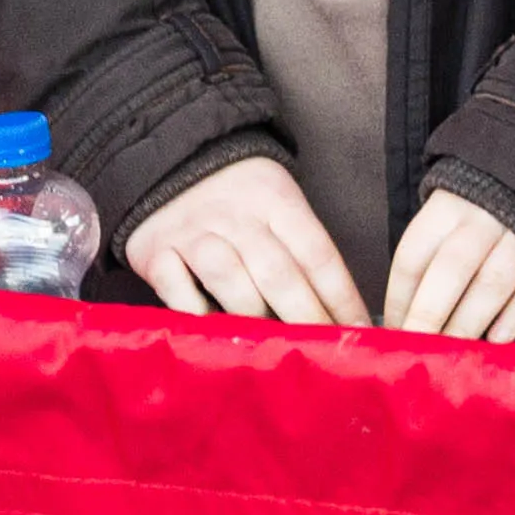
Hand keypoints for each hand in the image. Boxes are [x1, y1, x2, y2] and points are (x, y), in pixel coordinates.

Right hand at [122, 154, 367, 325]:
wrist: (172, 163)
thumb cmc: (239, 195)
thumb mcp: (277, 203)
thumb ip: (299, 248)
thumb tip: (337, 308)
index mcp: (278, 202)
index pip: (317, 253)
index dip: (340, 296)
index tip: (357, 329)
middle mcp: (237, 217)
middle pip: (279, 272)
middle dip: (305, 316)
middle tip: (323, 352)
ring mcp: (194, 234)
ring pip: (231, 280)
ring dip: (255, 317)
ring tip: (274, 348)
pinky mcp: (156, 253)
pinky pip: (177, 290)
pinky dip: (197, 314)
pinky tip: (214, 335)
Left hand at [382, 188, 514, 341]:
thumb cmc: (475, 215)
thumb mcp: (443, 221)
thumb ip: (424, 265)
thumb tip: (400, 322)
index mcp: (447, 209)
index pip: (414, 257)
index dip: (400, 301)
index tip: (393, 334)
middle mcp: (484, 218)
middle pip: (452, 268)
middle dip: (430, 315)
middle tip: (418, 350)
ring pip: (494, 282)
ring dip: (470, 322)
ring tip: (454, 354)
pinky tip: (496, 339)